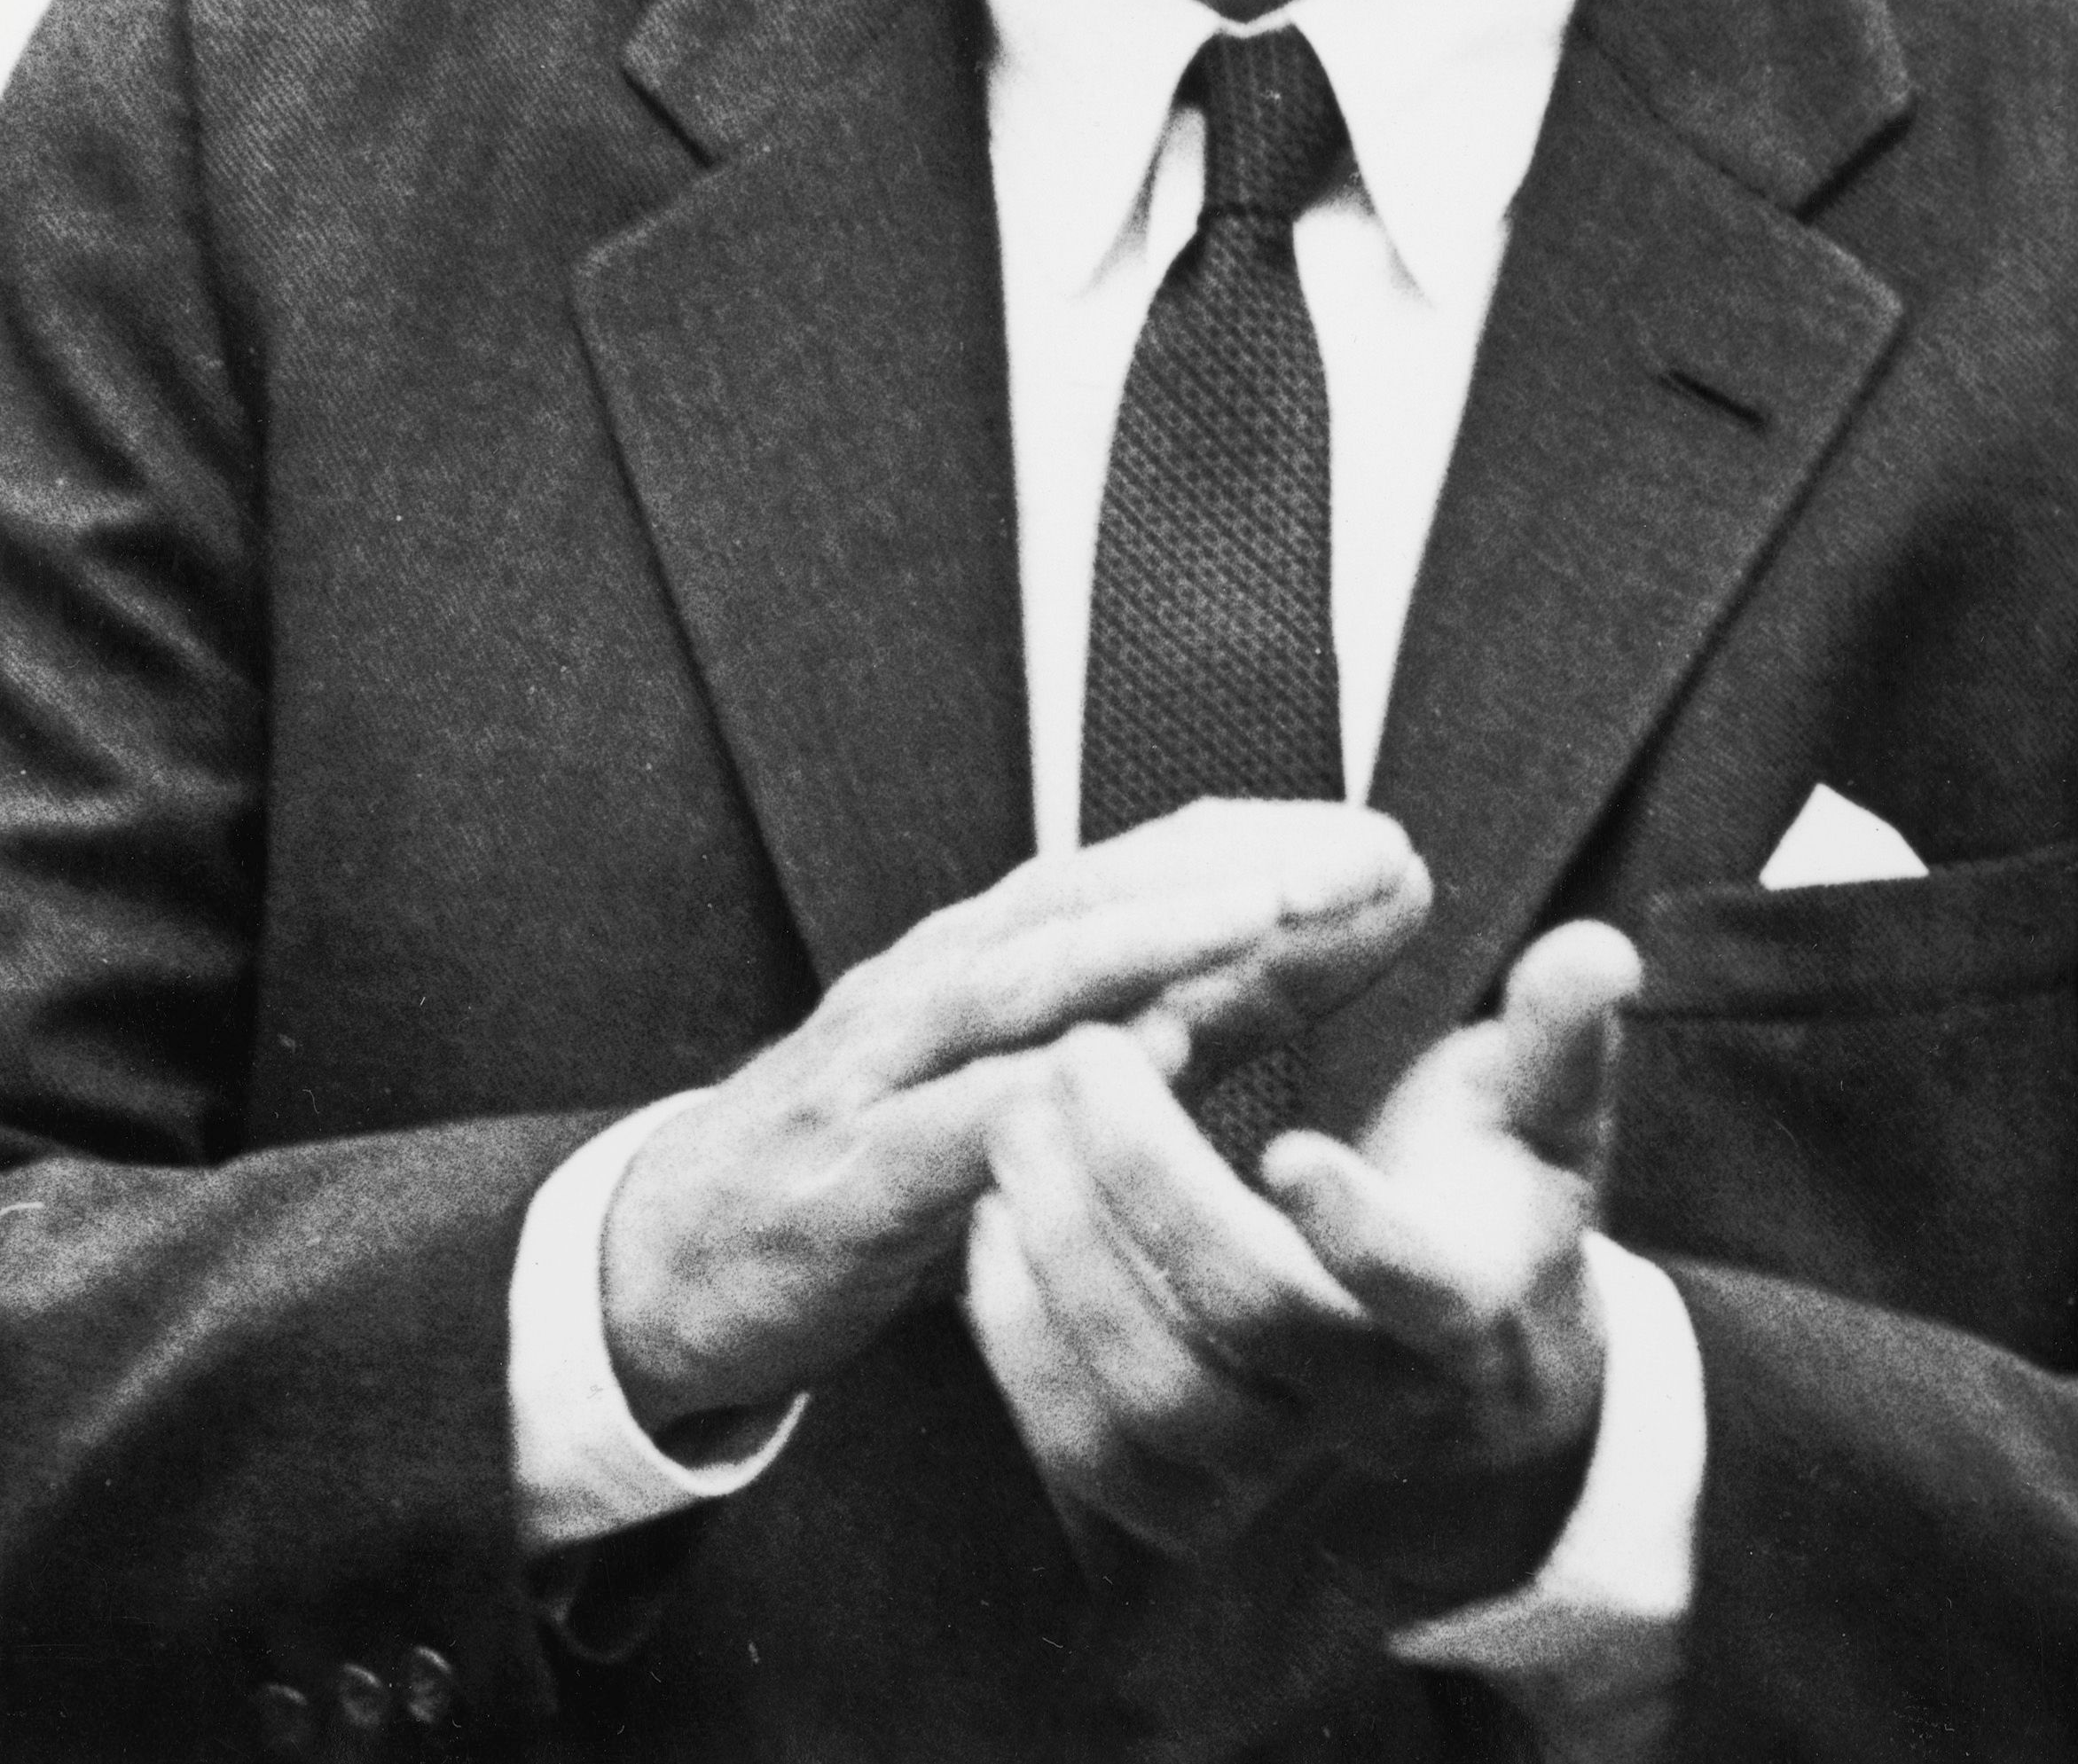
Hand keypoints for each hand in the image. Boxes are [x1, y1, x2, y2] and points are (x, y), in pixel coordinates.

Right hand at [602, 801, 1428, 1432]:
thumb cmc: (880, 1157)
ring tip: (1268, 912)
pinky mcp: (850, 1175)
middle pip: (1105, 897)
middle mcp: (941, 980)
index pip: (1143, 871)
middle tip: (1371, 852)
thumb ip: (1166, 1020)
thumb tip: (1309, 945)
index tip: (1387, 840)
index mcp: (990, 953)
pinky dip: (1046, 1088)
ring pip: (1029, 977)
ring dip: (1153, 938)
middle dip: (1243, 867)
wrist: (668, 1259)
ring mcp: (887, 1067)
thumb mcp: (1036, 1080)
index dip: (1265, 847)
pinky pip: (955, 1123)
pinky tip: (1132, 1069)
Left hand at [968, 920, 1639, 1612]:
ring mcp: (1273, 1473)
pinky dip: (1026, 1344)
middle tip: (1079, 1055)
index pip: (1417, 1290)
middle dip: (1147, 1180)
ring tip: (1019, 1123)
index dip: (1358, 1229)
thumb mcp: (1543, 1123)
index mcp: (1467, 1310)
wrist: (1473, 1404)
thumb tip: (1601, 947)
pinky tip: (995, 1227)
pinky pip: (1084, 1454)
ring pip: (1150, 1392)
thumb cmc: (1495, 1222)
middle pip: (1246, 1314)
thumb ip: (1560, 1032)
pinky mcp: (1182, 1511)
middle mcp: (1370, 1408)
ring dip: (1068, 1252)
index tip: (1289, 1142)